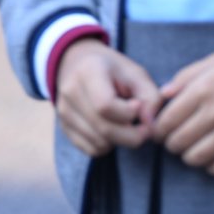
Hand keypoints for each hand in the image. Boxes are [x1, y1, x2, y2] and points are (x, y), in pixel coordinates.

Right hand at [54, 40, 161, 156]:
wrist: (75, 64)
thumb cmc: (111, 70)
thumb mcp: (136, 74)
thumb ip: (150, 97)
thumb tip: (149, 125)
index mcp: (87, 73)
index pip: (105, 106)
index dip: (129, 113)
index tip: (138, 106)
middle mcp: (69, 92)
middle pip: (104, 129)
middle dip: (132, 135)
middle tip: (144, 128)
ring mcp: (63, 111)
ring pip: (99, 143)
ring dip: (120, 140)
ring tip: (124, 124)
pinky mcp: (63, 126)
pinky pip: (91, 149)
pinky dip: (107, 146)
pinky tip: (111, 130)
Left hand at [152, 46, 213, 175]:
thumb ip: (184, 77)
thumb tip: (162, 94)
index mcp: (202, 90)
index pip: (166, 120)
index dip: (156, 129)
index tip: (158, 130)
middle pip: (177, 141)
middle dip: (170, 144)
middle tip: (172, 141)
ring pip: (196, 158)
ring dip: (188, 157)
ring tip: (189, 150)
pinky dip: (211, 167)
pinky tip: (211, 157)